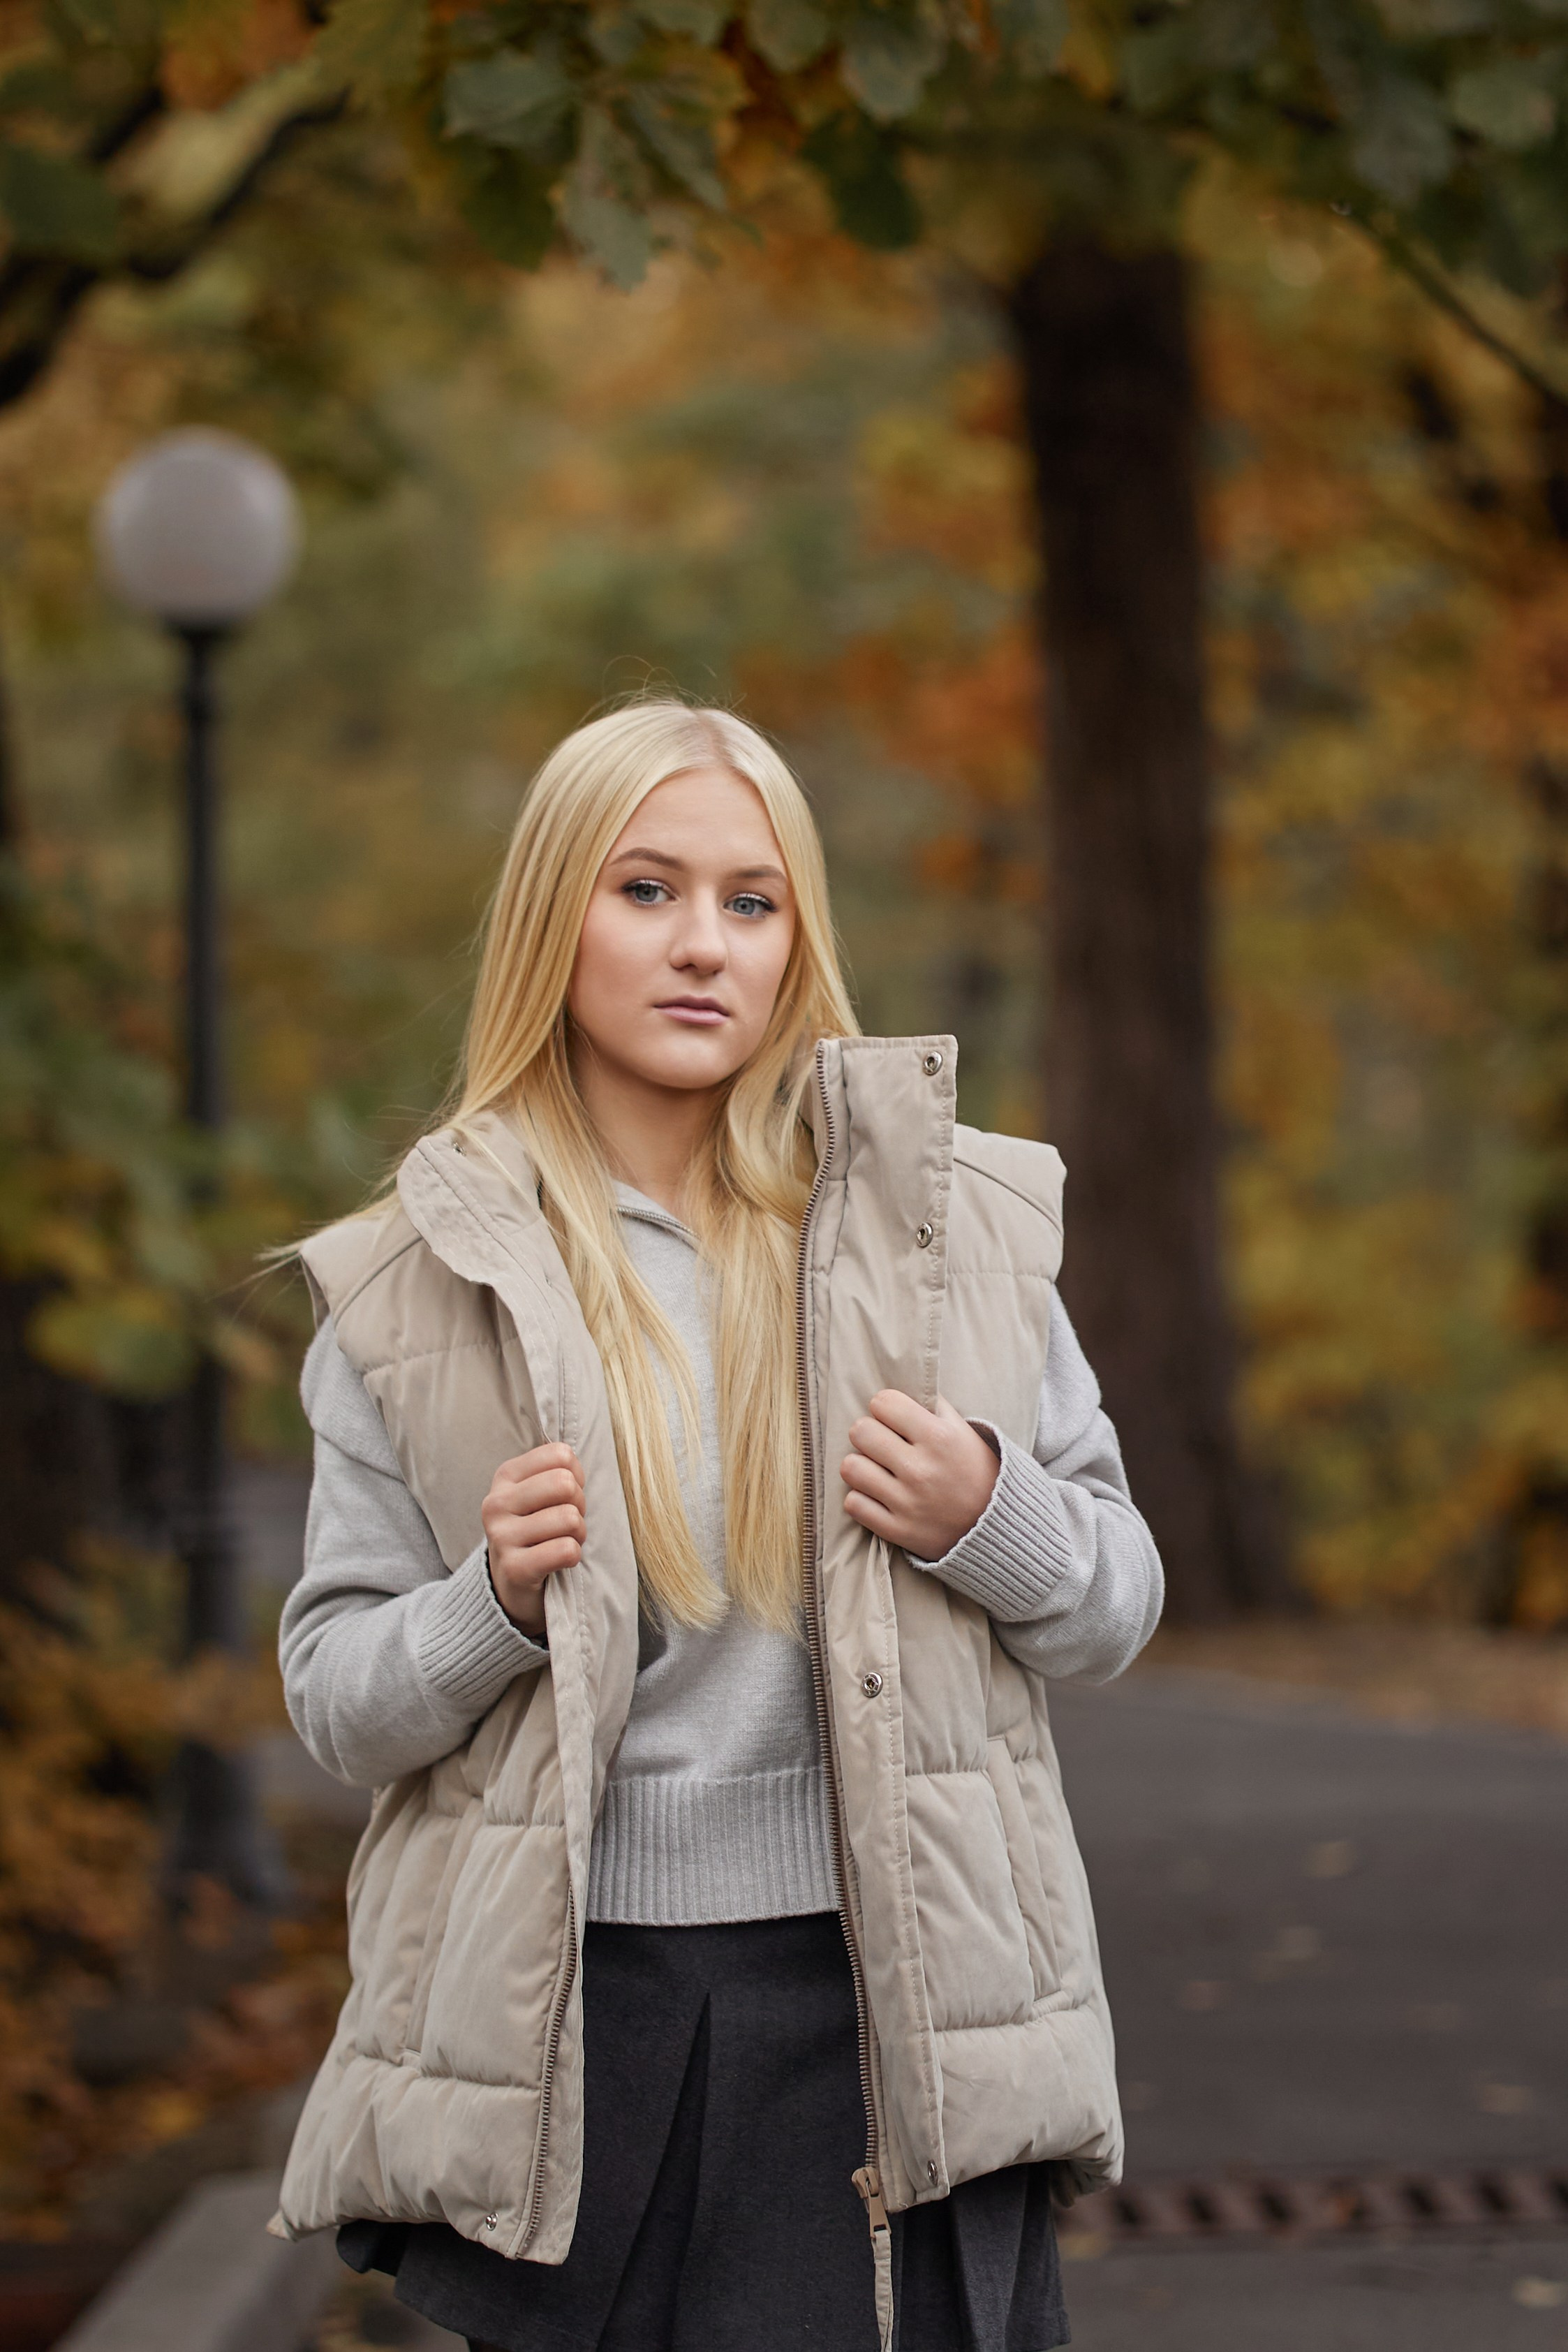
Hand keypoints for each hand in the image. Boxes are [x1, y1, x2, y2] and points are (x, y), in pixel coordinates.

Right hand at [481, 1442, 585, 1636]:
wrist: (510, 1583)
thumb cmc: (535, 1529)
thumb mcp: (537, 1493)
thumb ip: (556, 1471)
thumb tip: (575, 1466)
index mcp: (505, 1476)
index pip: (561, 1455)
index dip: (576, 1476)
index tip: (565, 1496)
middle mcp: (497, 1503)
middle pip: (565, 1484)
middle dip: (579, 1505)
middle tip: (568, 1522)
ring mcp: (502, 1536)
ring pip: (569, 1518)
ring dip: (578, 1534)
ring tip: (563, 1541)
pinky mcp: (514, 1568)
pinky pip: (565, 1550)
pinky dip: (573, 1556)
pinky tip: (559, 1562)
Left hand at [840, 1391, 998, 1560]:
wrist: (996, 1526)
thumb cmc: (976, 1470)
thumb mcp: (963, 1431)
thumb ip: (932, 1406)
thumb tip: (898, 1386)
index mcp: (939, 1438)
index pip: (883, 1402)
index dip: (885, 1407)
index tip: (892, 1417)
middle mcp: (921, 1469)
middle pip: (860, 1431)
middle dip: (869, 1433)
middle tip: (882, 1443)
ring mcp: (907, 1502)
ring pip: (851, 1467)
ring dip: (861, 1466)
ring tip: (876, 1469)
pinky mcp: (897, 1530)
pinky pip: (853, 1504)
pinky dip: (861, 1499)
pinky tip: (877, 1495)